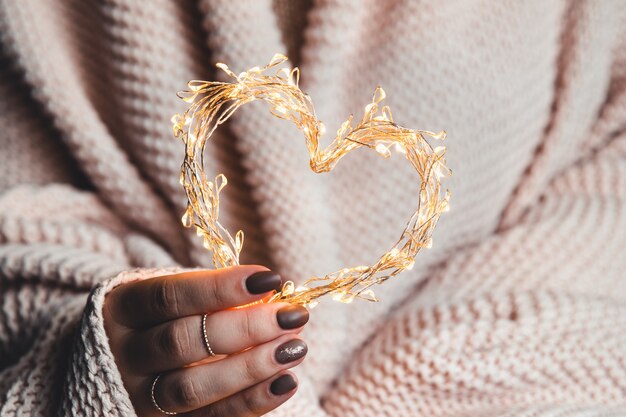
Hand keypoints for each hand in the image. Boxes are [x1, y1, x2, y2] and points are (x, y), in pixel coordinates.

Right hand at [103, 265, 308, 415]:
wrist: (122, 362)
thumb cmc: (162, 317)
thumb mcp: (174, 297)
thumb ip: (213, 297)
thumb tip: (273, 295)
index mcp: (124, 309)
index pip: (170, 296)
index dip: (220, 288)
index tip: (270, 279)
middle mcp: (124, 354)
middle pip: (182, 342)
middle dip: (244, 329)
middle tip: (292, 316)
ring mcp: (139, 395)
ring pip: (191, 388)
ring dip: (250, 369)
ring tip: (294, 348)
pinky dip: (250, 402)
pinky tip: (286, 383)